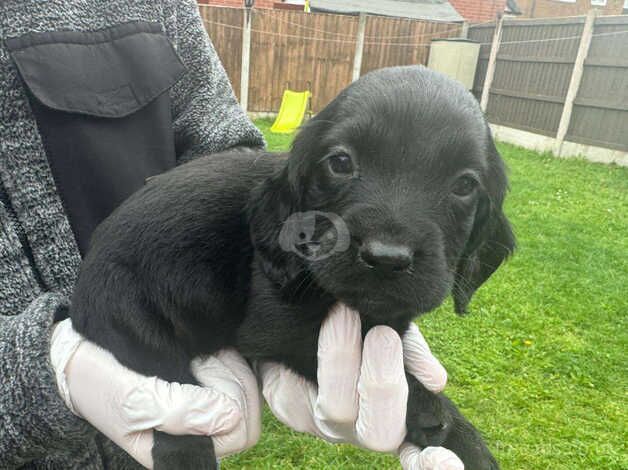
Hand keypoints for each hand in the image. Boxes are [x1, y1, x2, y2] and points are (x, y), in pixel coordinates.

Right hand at [50, 319, 260, 467]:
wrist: (82, 355)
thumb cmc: (104, 382)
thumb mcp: (135, 402)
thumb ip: (180, 412)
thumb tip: (230, 415)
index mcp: (183, 449)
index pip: (240, 432)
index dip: (228, 399)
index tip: (197, 372)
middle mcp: (200, 432)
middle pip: (249, 410)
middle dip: (229, 378)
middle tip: (196, 360)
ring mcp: (206, 406)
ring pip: (247, 386)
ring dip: (225, 363)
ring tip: (193, 355)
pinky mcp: (208, 381)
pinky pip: (238, 368)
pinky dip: (225, 354)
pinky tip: (200, 350)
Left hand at [259, 303, 462, 468]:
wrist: (301, 319)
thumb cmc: (359, 328)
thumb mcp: (389, 328)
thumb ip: (411, 351)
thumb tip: (435, 380)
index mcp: (393, 415)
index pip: (418, 456)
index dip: (432, 463)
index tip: (449, 463)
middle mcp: (359, 429)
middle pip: (378, 433)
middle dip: (382, 383)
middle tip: (383, 334)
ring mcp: (322, 423)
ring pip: (334, 409)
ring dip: (341, 357)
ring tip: (344, 313)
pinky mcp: (287, 407)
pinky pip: (297, 391)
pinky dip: (305, 355)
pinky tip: (309, 327)